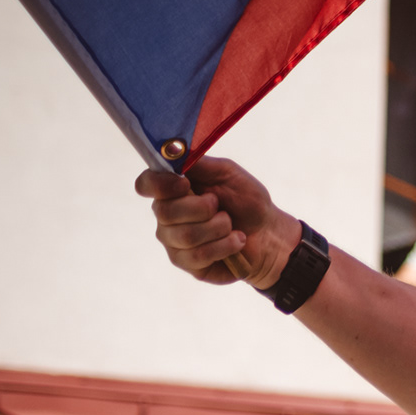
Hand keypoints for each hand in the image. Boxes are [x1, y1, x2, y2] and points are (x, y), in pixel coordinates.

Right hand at [136, 157, 299, 289]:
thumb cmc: (246, 201)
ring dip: (218, 228)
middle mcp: (166, 215)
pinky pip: (197, 255)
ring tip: (231, 225)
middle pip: (164, 212)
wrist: (269, 233)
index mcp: (172, 190)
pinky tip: (236, 241)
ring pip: (185, 235)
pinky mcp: (187, 262)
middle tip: (220, 206)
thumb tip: (173, 151)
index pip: (146, 184)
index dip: (160, 185)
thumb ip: (199, 162)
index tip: (185, 184)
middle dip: (202, 208)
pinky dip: (225, 245)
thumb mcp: (227, 173)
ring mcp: (173, 241)